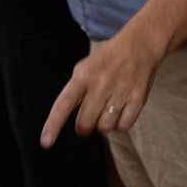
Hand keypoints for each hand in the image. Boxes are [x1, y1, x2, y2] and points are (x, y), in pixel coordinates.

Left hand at [40, 25, 163, 145]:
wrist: (140, 44)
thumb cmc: (108, 59)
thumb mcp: (85, 68)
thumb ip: (75, 90)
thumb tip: (64, 117)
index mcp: (84, 76)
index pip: (64, 104)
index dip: (53, 125)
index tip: (46, 142)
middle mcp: (101, 85)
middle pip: (85, 123)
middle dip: (83, 127)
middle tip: (86, 123)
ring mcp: (121, 92)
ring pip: (105, 127)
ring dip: (102, 126)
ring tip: (105, 114)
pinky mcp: (138, 98)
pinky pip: (124, 125)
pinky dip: (120, 125)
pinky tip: (119, 115)